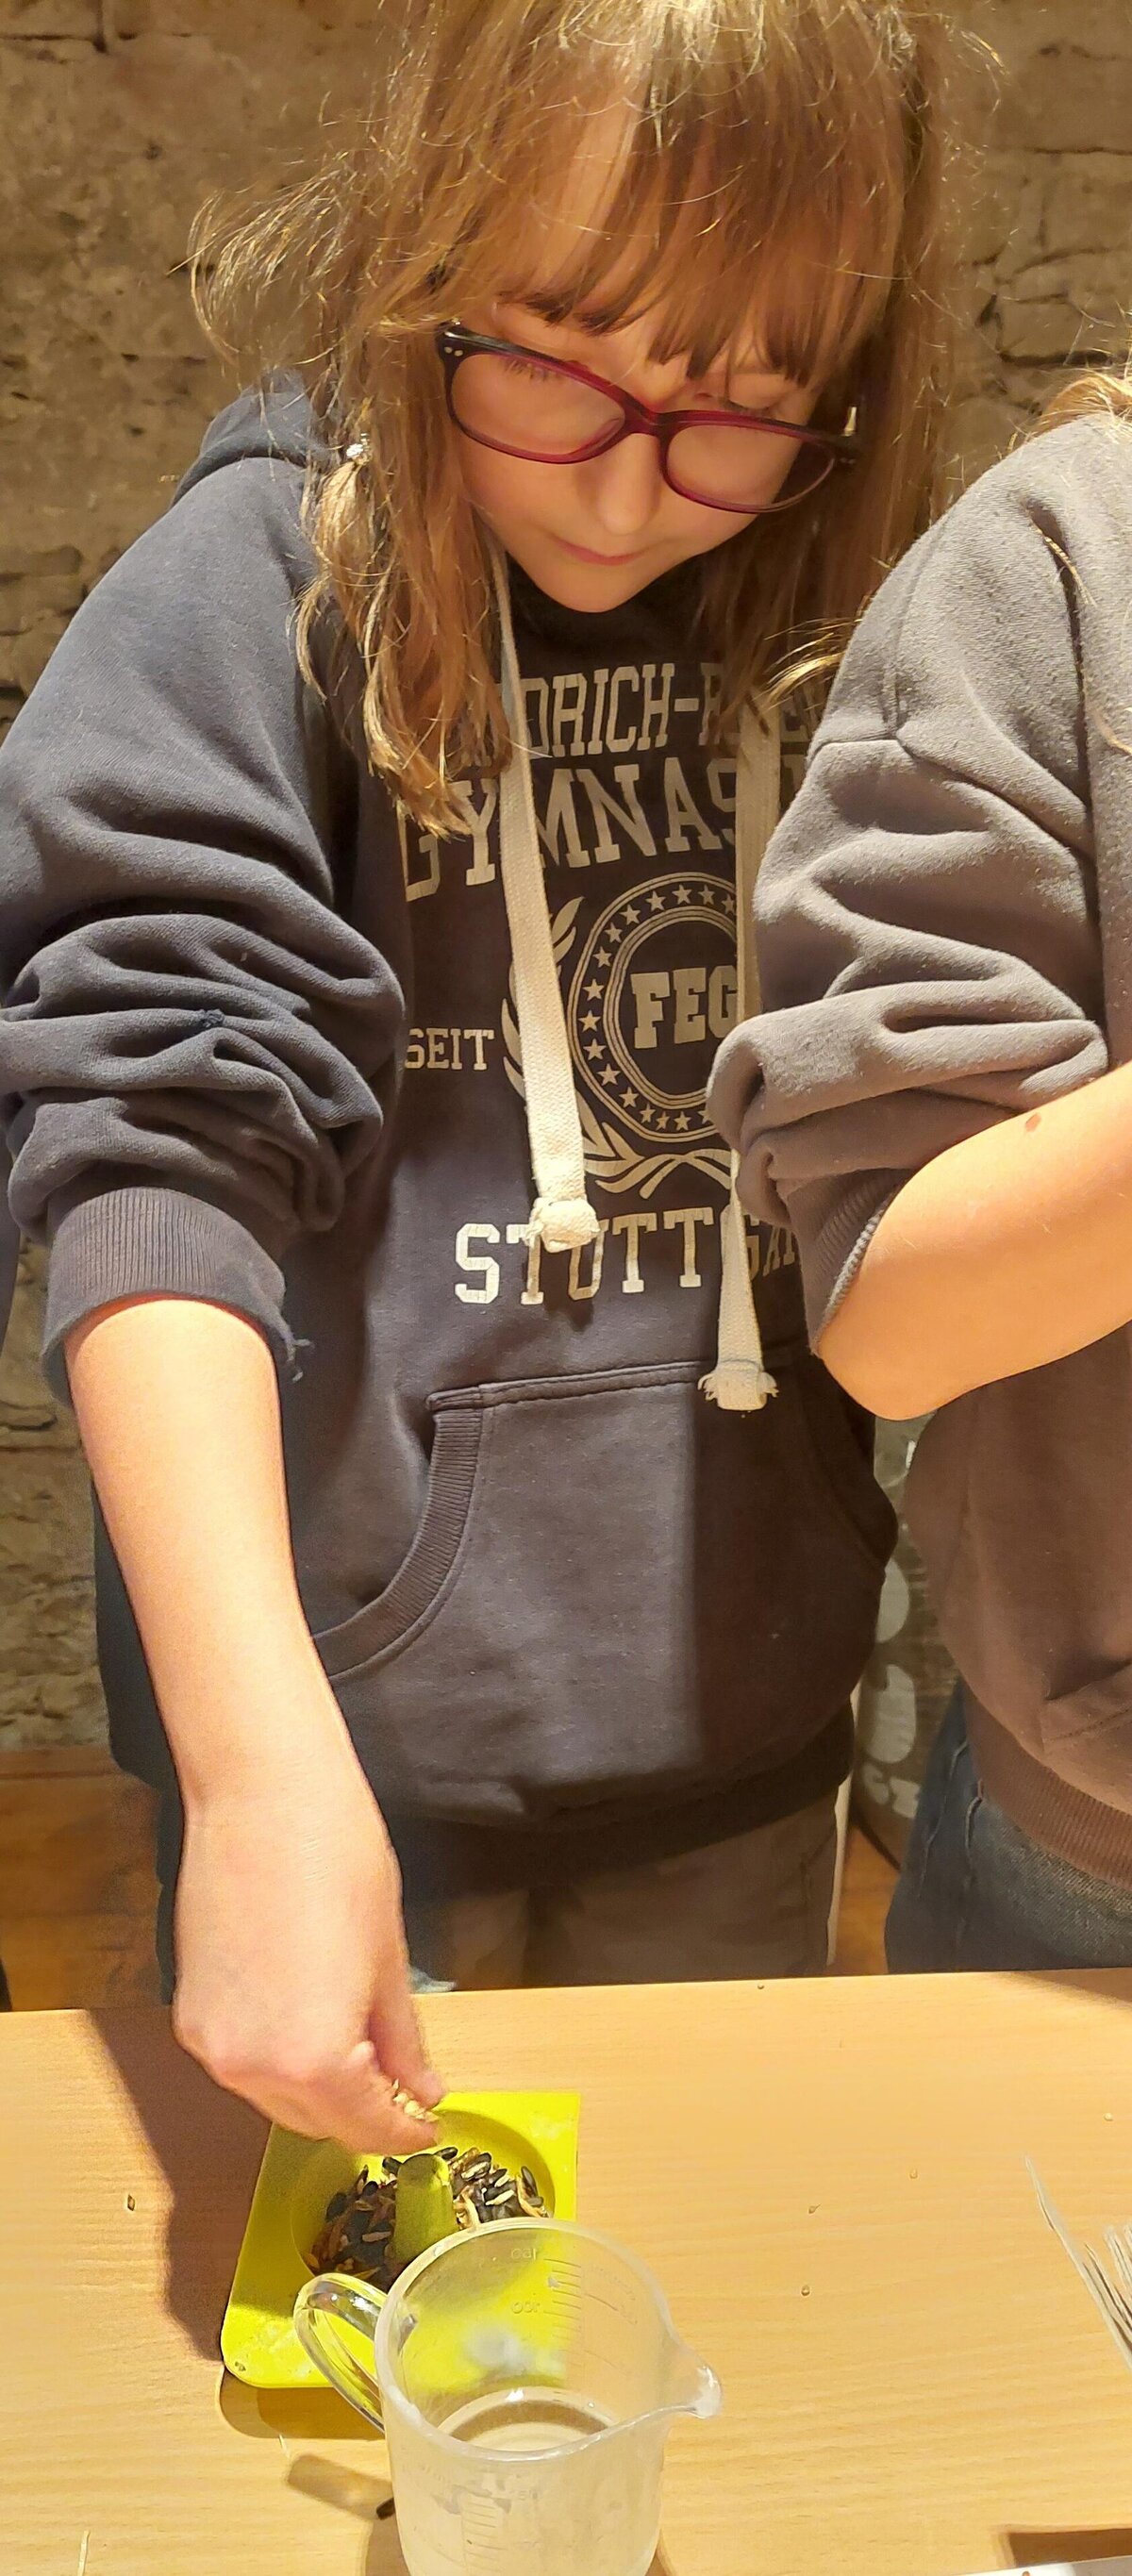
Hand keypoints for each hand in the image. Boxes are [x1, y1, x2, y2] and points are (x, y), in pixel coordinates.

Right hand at [171, 1728, 444, 2151]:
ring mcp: (211, 2043)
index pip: (366, 2129)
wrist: (261, 1794)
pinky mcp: (189, 2013)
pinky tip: (310, 2025)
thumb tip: (421, 2088)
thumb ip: (402, 2040)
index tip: (426, 2126)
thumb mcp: (388, 1958)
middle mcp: (250, 2067)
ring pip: (274, 2100)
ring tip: (361, 2054)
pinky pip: (243, 2063)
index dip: (403, 2133)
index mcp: (313, 2061)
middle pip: (315, 2125)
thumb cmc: (335, 1857)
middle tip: (402, 2091)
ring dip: (318, 2093)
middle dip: (362, 2117)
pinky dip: (278, 2061)